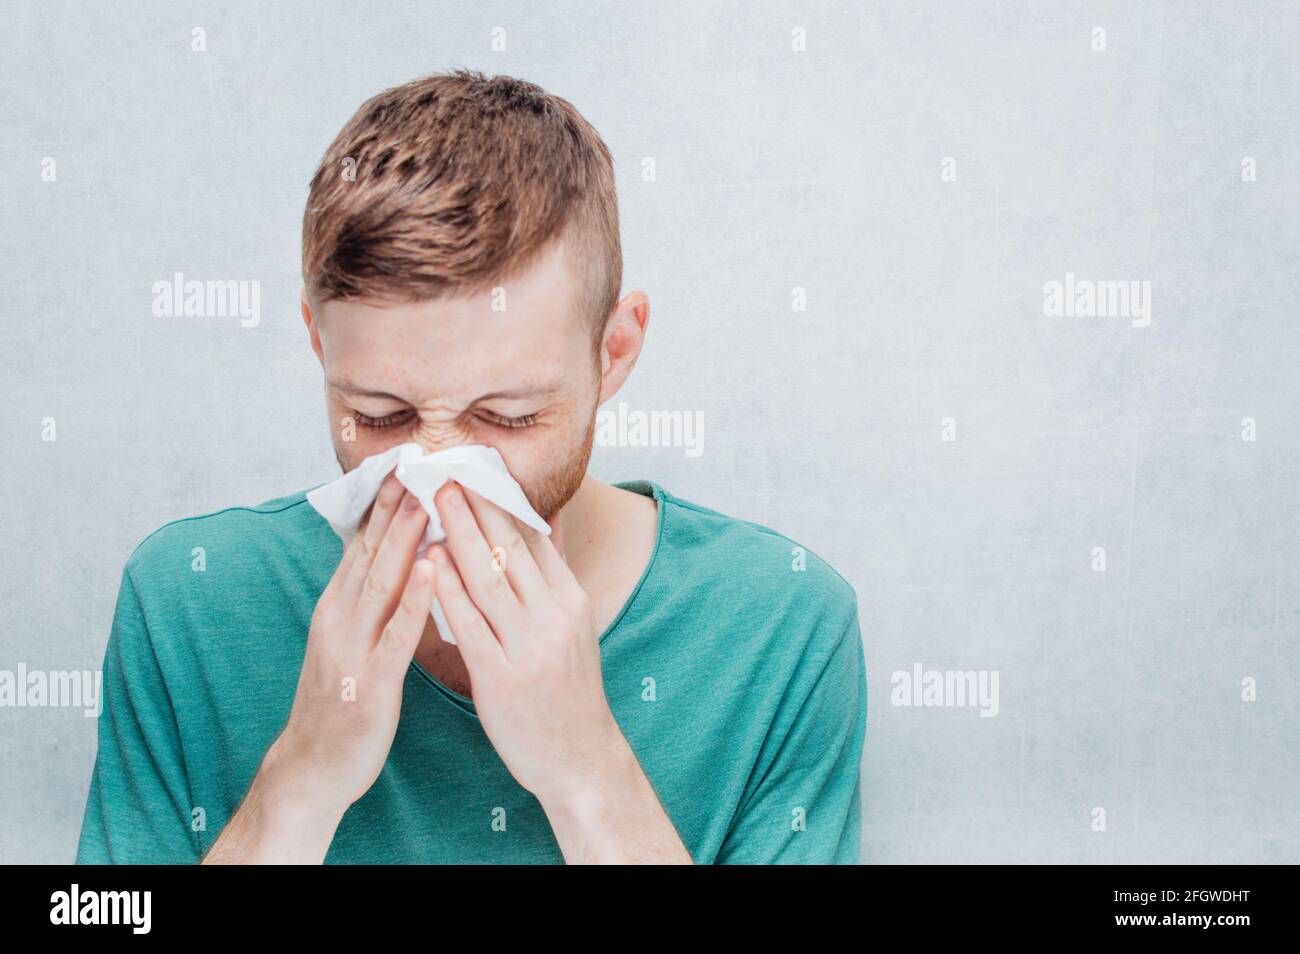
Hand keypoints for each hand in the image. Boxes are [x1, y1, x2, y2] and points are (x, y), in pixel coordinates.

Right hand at [206, 473, 435, 862]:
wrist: (311, 770)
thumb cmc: (343, 703)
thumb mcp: (352, 641)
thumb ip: (373, 601)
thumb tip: (400, 558)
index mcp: (338, 607)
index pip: (362, 544)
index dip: (383, 503)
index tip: (406, 462)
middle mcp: (339, 619)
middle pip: (370, 552)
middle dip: (395, 506)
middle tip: (419, 460)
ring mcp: (350, 650)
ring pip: (379, 585)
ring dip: (403, 540)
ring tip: (426, 500)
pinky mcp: (369, 683)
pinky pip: (394, 637)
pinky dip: (412, 602)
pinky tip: (430, 574)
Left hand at [428, 481, 619, 807]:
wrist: (579, 756)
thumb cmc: (567, 687)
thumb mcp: (574, 623)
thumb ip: (556, 571)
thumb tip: (547, 517)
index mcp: (570, 599)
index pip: (532, 537)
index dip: (501, 501)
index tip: (475, 468)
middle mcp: (553, 616)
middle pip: (509, 549)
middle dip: (476, 506)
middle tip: (446, 470)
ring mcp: (529, 647)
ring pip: (487, 579)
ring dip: (458, 534)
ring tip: (433, 500)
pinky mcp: (502, 678)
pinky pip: (469, 625)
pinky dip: (447, 591)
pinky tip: (428, 564)